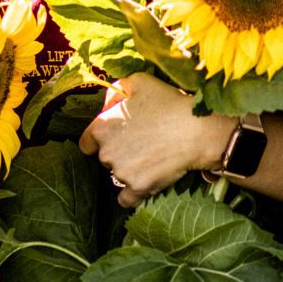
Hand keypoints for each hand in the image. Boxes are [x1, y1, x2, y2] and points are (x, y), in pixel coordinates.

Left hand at [78, 74, 234, 206]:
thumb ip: (118, 89)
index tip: (115, 138)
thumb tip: (110, 101)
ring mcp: (121, 173)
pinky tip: (144, 183)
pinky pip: (126, 199)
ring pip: (117, 177)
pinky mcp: (137, 188)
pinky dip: (133, 194)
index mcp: (102, 128)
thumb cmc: (168, 103)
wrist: (196, 130)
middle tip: (140, 143)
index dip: (99, 140)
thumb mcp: (140, 82)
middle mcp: (106, 152)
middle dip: (118, 153)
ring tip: (150, 159)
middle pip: (105, 158)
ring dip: (128, 171)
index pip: (86, 143)